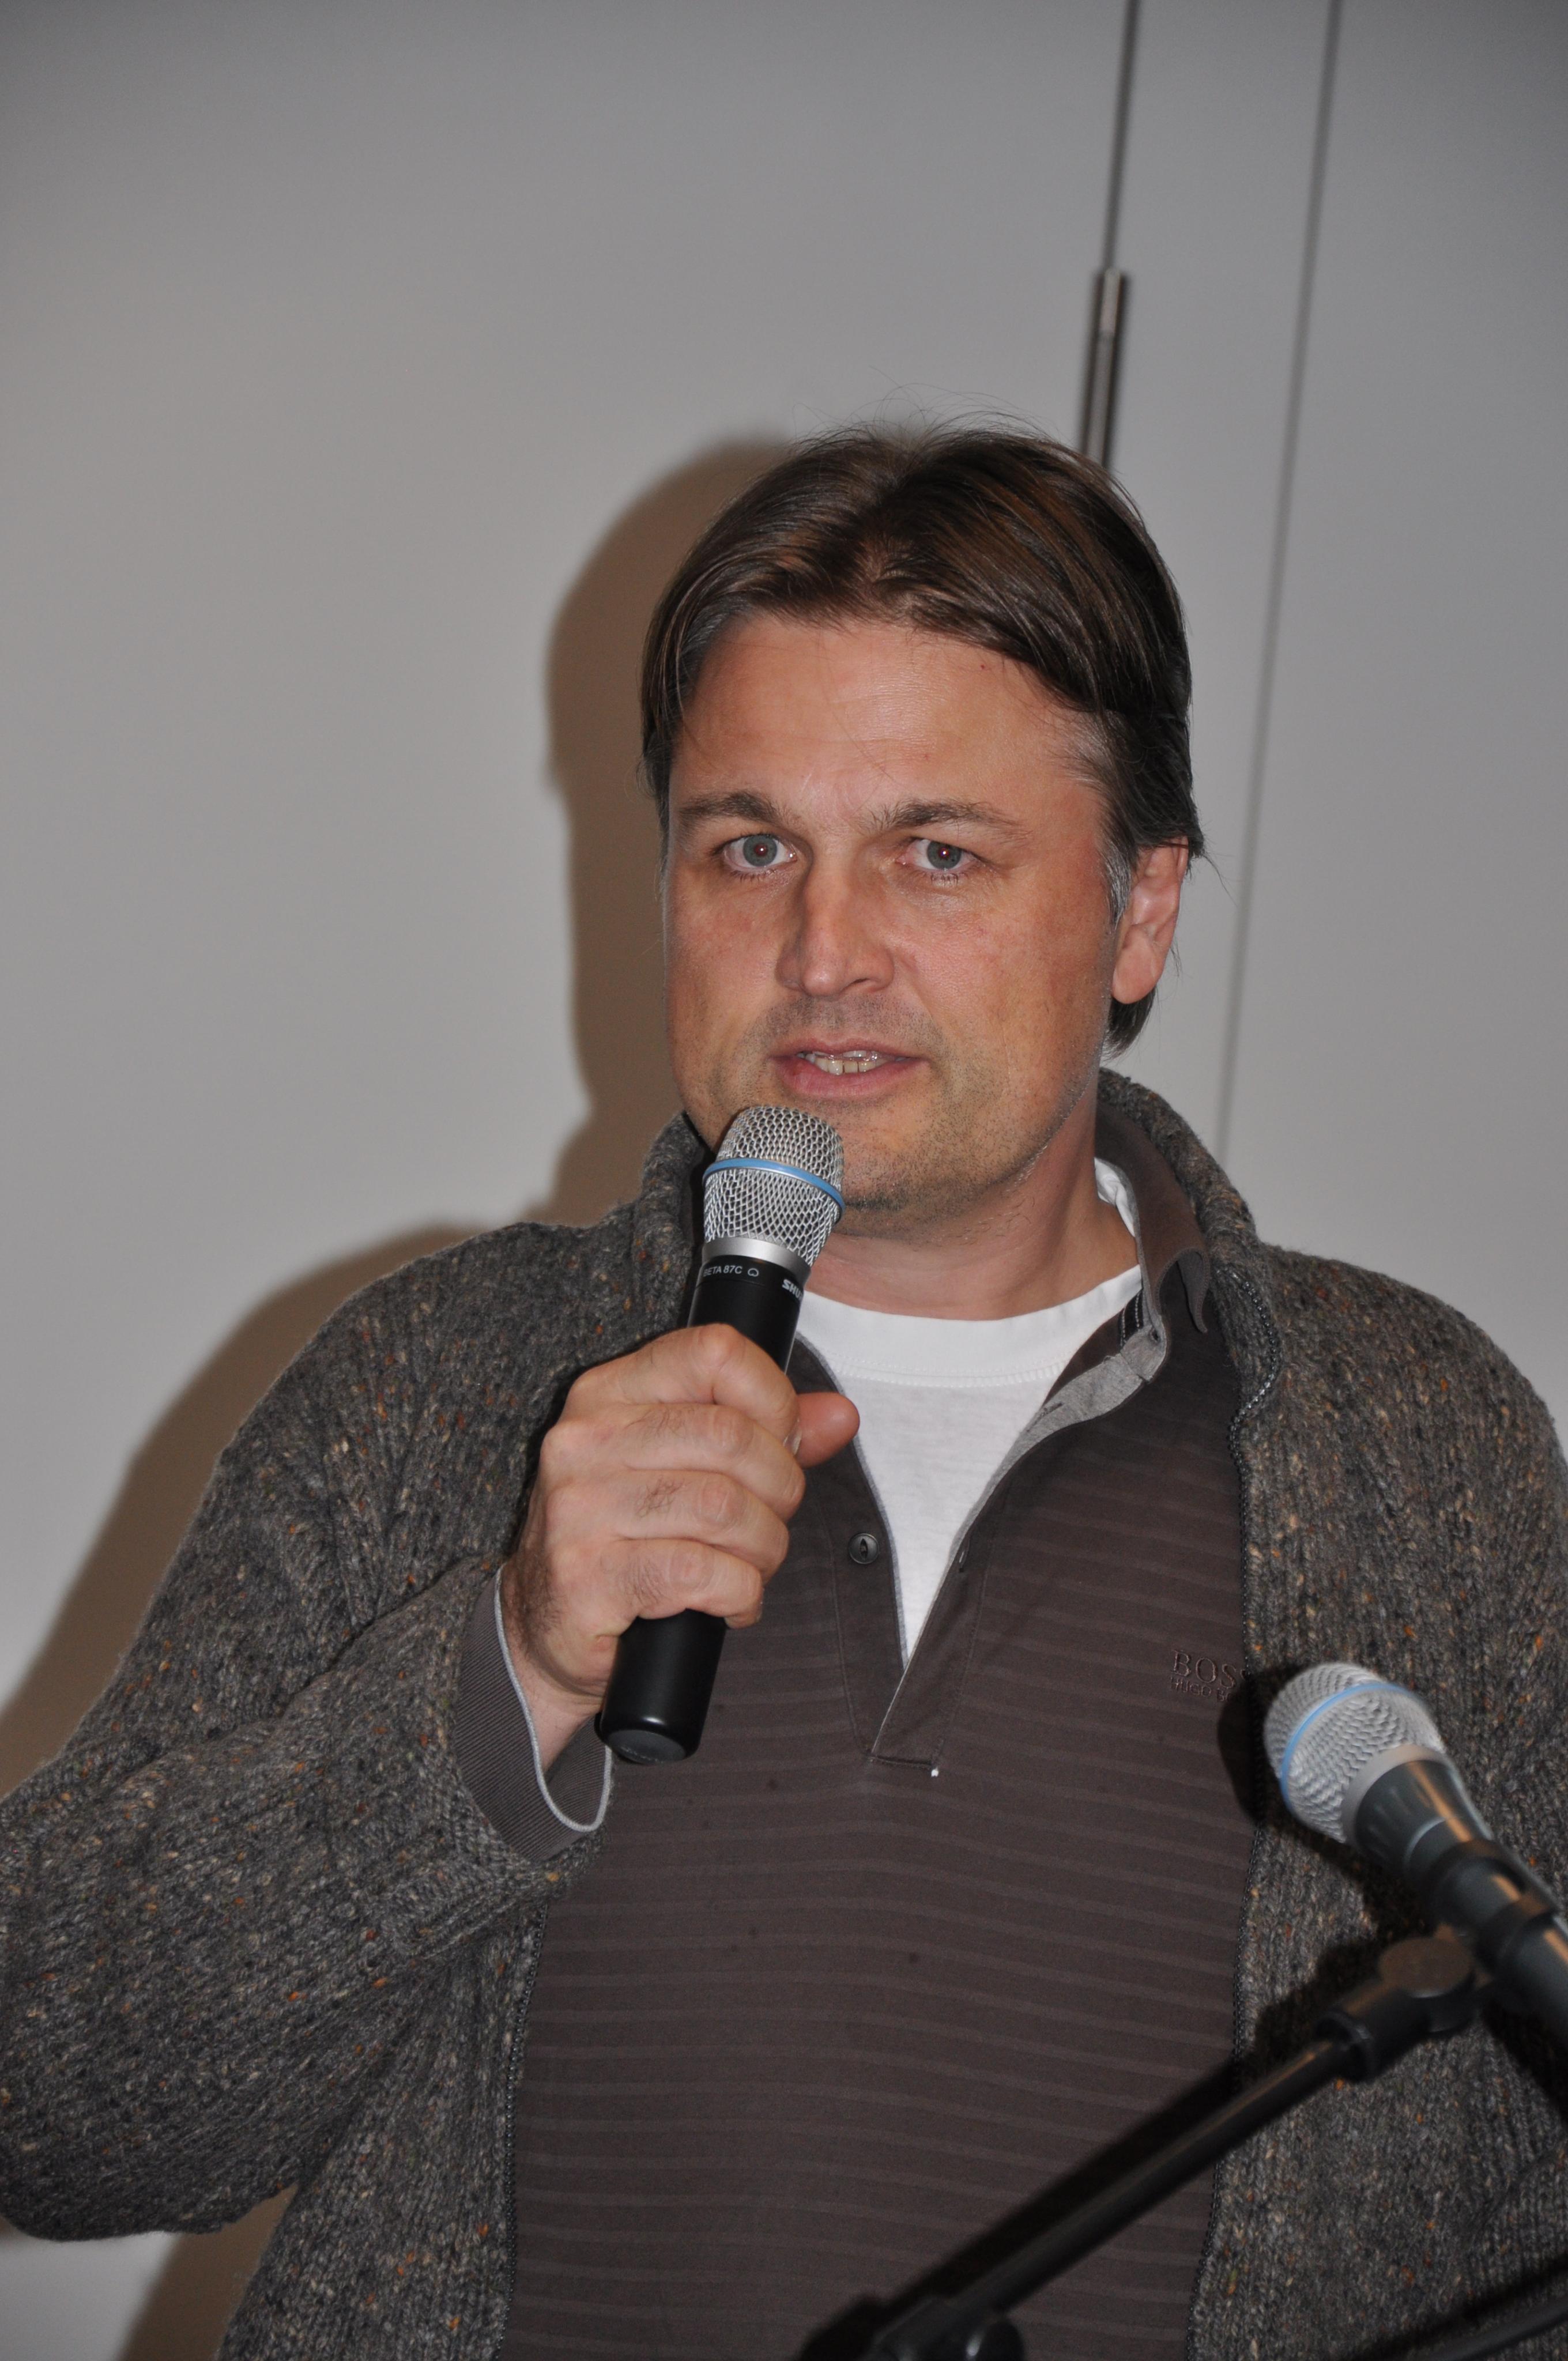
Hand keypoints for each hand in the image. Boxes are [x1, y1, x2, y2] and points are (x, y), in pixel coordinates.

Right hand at [498, 1325, 857, 1767]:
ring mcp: (579, 1508)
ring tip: (750, 1564)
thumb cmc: (620, 1540)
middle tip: (772, 1520)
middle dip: (779, 1488)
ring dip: (762, 1548)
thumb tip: (838, 1416)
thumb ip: (763, 1435)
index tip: (783, 1443)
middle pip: (730, 1436)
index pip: (714, 1353)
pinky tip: (729, 1599)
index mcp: (609, 1394)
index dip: (772, 1400)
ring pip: (723, 1507)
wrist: (541, 1629)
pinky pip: (699, 1571)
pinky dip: (738, 1592)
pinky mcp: (585, 1576)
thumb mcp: (683, 1468)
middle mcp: (585, 1440)